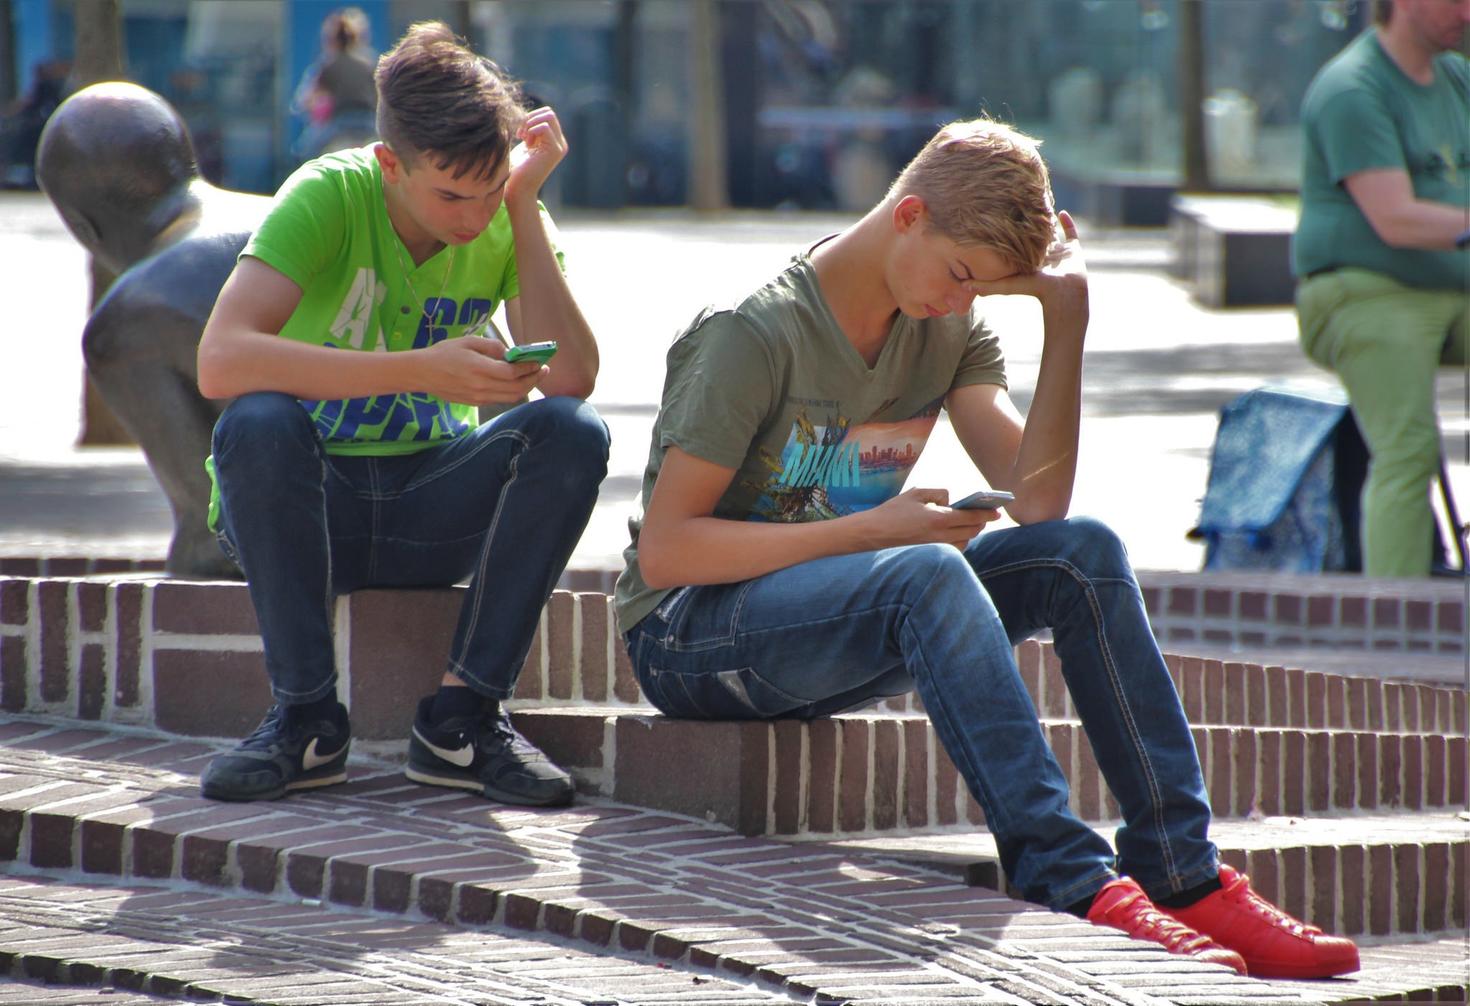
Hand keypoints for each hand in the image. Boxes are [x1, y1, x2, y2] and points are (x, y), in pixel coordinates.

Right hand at [415, 336, 545, 405]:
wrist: (422, 373)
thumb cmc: (444, 353)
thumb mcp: (468, 342)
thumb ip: (492, 346)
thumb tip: (511, 353)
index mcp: (479, 369)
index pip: (513, 372)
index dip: (529, 368)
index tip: (540, 362)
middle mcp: (481, 386)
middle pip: (517, 389)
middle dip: (534, 380)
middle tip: (543, 370)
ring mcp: (478, 397)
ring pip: (511, 397)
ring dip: (526, 387)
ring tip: (533, 376)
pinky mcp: (476, 402)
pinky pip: (500, 399)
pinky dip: (513, 392)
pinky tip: (516, 382)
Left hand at [504, 106, 567, 208]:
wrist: (517, 188)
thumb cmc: (517, 168)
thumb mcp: (525, 144)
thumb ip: (531, 130)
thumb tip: (530, 115)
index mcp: (554, 141)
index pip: (547, 115)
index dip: (531, 118)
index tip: (520, 133)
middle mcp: (560, 143)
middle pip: (549, 113)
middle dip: (531, 118)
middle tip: (521, 133)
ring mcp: (560, 147)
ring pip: (549, 116)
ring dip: (531, 123)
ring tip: (523, 138)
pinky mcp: (556, 151)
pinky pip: (545, 127)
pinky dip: (532, 130)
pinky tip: (526, 143)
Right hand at [859, 487, 996, 549]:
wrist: (873, 533)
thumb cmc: (893, 511)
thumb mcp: (917, 493)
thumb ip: (939, 493)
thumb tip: (951, 501)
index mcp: (938, 518)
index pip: (972, 517)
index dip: (987, 514)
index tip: (997, 512)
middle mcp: (940, 536)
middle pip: (971, 531)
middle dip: (980, 523)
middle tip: (986, 516)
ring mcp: (936, 548)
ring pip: (964, 542)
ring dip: (970, 533)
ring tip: (971, 524)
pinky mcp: (930, 554)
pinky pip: (952, 549)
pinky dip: (958, 541)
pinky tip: (955, 534)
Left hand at [964, 210, 1088, 323]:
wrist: (1063, 291)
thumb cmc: (1034, 289)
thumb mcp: (1006, 286)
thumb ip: (986, 285)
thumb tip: (963, 285)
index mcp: (1027, 262)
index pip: (1016, 247)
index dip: (1009, 236)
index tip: (999, 222)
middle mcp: (1042, 256)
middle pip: (1033, 239)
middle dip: (1028, 227)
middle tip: (1018, 208)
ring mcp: (1059, 252)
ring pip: (1052, 233)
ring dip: (1046, 222)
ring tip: (1038, 204)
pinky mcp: (1073, 248)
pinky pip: (1071, 232)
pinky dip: (1067, 222)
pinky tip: (1061, 211)